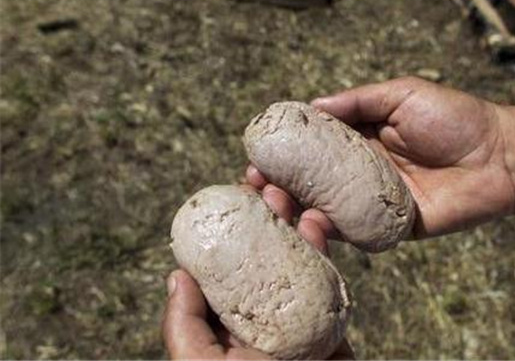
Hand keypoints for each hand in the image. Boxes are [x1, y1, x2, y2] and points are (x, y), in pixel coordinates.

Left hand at [162, 188, 354, 359]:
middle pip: (259, 261)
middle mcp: (261, 324)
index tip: (226, 198)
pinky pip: (329, 281)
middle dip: (259, 221)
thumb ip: (184, 329)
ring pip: (294, 264)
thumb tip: (176, 275)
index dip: (223, 233)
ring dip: (291, 226)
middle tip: (259, 186)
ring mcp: (299, 323)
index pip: (221, 274)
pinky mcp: (332, 325)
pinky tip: (316, 221)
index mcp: (225, 333)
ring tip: (285, 195)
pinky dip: (323, 249)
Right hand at [247, 77, 514, 239]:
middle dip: (277, 186)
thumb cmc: (453, 118)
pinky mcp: (387, 229)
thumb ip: (356, 102)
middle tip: (254, 186)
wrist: (499, 156)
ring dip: (293, 209)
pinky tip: (306, 224)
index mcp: (359, 141)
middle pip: (309, 183)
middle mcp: (358, 174)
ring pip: (323, 210)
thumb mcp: (401, 94)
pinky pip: (352, 233)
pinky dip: (327, 231)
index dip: (282, 153)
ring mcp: (370, 203)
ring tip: (272, 203)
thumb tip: (310, 106)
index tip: (256, 154)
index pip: (310, 150)